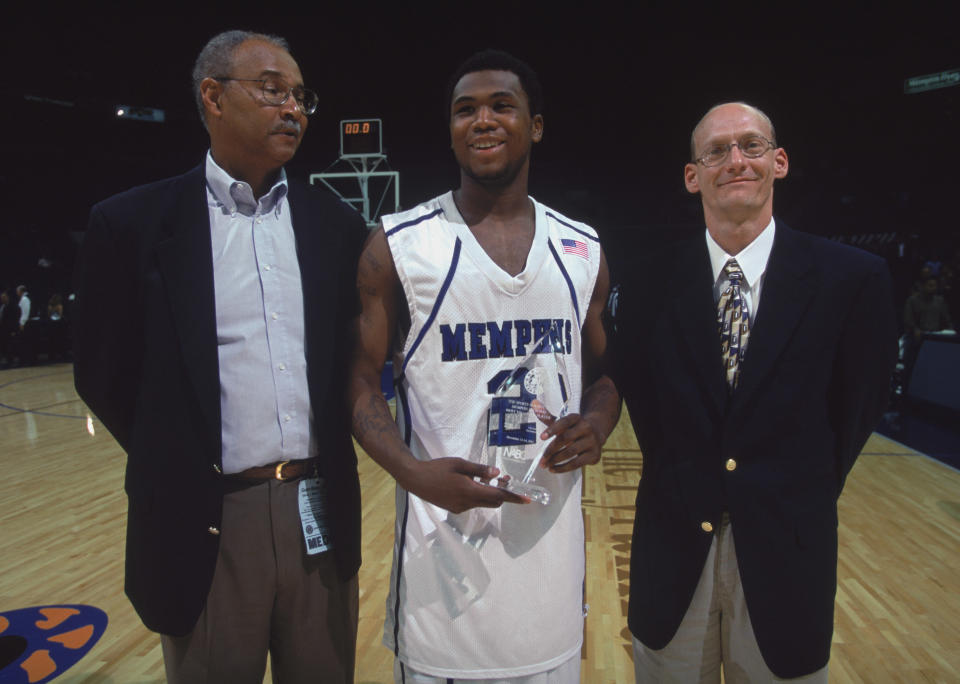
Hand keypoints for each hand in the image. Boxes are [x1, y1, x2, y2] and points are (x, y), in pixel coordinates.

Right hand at [403, 457, 529, 513]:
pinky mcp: (455, 509)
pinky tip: (469, 484)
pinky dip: (477, 496)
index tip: (527, 499)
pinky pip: (473, 504)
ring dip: (489, 494)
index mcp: (469, 490)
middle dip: (502, 493)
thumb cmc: (437, 468)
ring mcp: (460, 508)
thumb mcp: (459, 464)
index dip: (513, 497)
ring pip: (483, 503)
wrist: (416, 479)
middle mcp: (467, 503)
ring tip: (485, 478)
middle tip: (504, 479)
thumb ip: (479, 470)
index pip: (498, 495)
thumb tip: (497, 474)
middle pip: (493, 502)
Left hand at [538, 412, 602, 472]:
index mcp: (576, 418)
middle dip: (551, 450)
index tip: (541, 437)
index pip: (564, 422)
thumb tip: (534, 404)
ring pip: (570, 452)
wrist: (597, 433)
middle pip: (565, 438)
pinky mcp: (594, 455)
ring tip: (545, 465)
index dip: (552, 429)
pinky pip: (576, 463)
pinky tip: (554, 469)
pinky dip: (563, 468)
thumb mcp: (563, 421)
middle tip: (541, 459)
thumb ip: (547, 416)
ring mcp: (592, 442)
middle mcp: (586, 428)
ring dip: (555, 460)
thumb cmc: (574, 428)